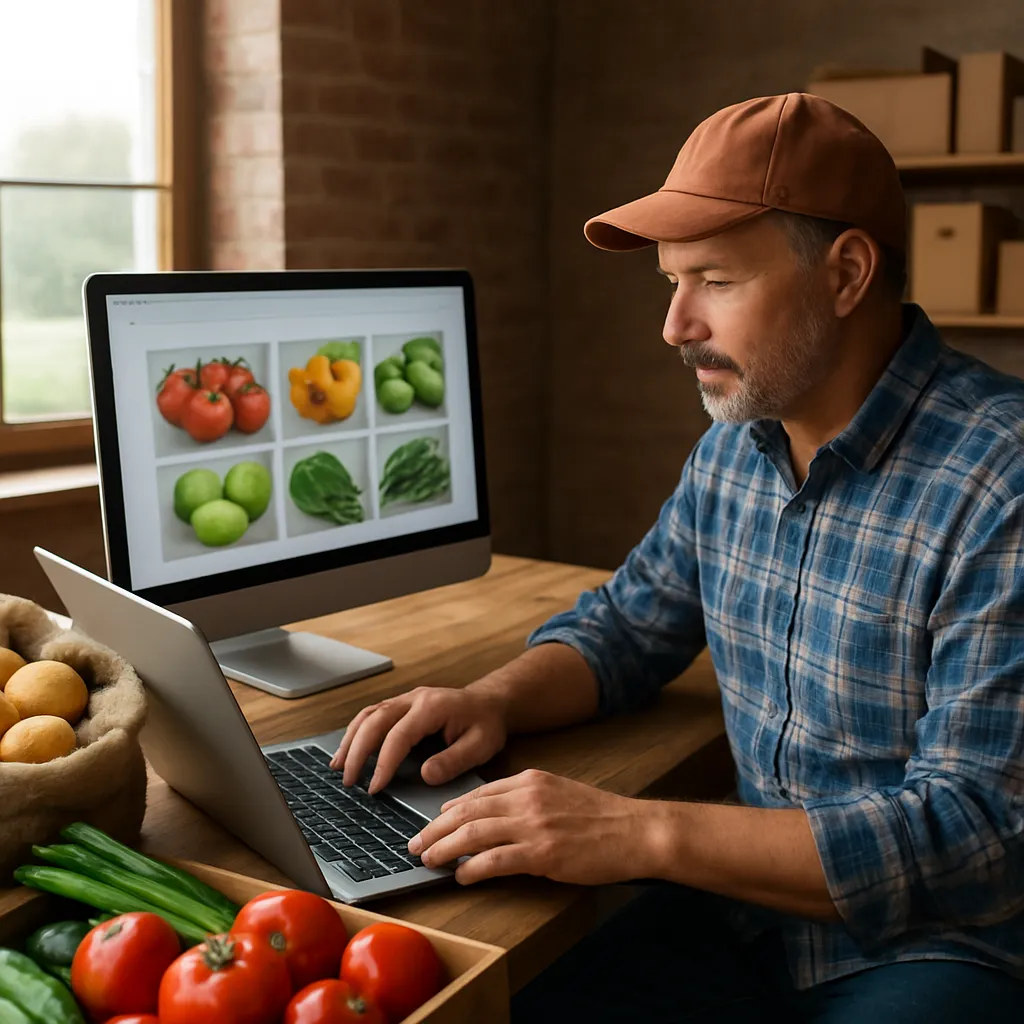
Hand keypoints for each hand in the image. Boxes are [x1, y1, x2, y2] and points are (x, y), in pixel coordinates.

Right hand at [330, 685, 508, 792]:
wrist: (489, 702)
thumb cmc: (486, 724)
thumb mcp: (481, 745)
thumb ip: (455, 760)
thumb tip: (425, 775)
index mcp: (433, 707)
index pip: (399, 735)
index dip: (384, 763)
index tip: (374, 788)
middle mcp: (415, 699)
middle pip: (375, 720)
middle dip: (357, 751)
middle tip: (348, 781)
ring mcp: (406, 699)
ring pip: (368, 714)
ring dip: (351, 739)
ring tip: (337, 766)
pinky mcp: (402, 705)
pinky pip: (372, 714)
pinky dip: (357, 732)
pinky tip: (348, 750)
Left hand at [407, 769, 653, 885]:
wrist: (636, 831)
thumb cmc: (602, 817)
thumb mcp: (559, 793)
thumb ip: (527, 799)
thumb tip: (493, 815)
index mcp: (530, 780)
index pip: (478, 793)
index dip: (450, 809)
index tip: (433, 821)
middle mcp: (527, 797)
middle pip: (467, 811)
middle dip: (435, 828)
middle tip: (415, 842)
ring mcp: (534, 824)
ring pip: (473, 834)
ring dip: (444, 848)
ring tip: (427, 859)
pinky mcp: (543, 853)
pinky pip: (495, 860)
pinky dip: (472, 869)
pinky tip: (460, 877)